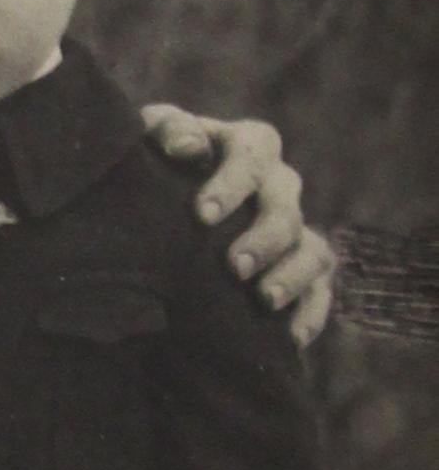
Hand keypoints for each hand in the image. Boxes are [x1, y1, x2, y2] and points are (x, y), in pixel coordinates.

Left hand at [139, 105, 333, 345]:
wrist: (154, 209)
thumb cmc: (153, 167)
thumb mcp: (149, 142)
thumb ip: (167, 131)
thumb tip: (188, 148)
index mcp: (245, 147)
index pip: (254, 152)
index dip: (233, 182)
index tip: (202, 214)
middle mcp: (277, 185)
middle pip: (285, 207)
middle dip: (263, 237)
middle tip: (234, 266)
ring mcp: (292, 229)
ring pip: (312, 248)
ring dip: (293, 274)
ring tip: (264, 299)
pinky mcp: (298, 269)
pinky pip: (319, 289)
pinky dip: (310, 312)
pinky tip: (292, 338)